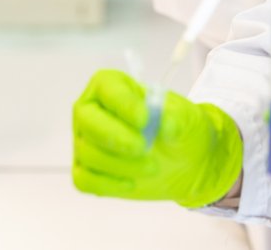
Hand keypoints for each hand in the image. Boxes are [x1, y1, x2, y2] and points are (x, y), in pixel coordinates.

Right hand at [72, 69, 242, 207]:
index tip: (144, 119)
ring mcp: (85, 141)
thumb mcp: (185, 117)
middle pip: (86, 120)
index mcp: (111, 86)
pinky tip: (131, 184)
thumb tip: (166, 125)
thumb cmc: (176, 126)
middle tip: (142, 147)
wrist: (181, 158)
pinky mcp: (87, 169)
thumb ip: (176, 118)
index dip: (123, 103)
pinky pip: (85, 179)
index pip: (106, 88)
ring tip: (152, 166)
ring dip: (121, 164)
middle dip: (114, 136)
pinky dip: (108, 184)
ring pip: (87, 153)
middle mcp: (91, 110)